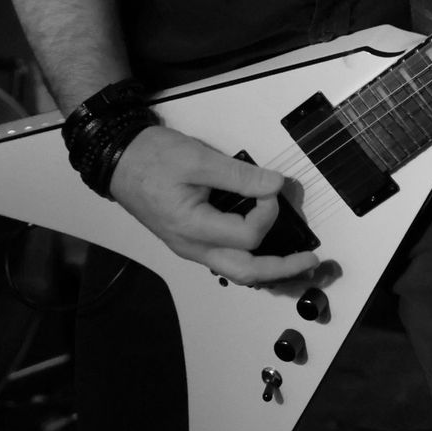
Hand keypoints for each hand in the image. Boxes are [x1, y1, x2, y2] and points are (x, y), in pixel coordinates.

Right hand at [107, 124, 315, 285]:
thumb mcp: (197, 159)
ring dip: (270, 272)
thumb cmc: (154, 157)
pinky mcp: (190, 240)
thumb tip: (276, 186)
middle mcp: (193, 248)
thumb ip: (238, 175)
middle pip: (246, 273)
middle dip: (283, 270)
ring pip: (236, 272)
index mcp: (194, 229)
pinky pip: (226, 261)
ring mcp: (190, 248)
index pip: (248, 236)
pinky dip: (252, 261)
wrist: (119, 159)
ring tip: (297, 268)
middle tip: (312, 263)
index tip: (271, 186)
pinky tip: (267, 254)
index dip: (268, 212)